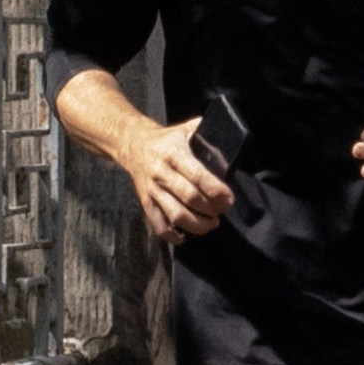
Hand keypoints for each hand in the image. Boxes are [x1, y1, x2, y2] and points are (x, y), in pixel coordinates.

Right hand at [126, 117, 238, 243]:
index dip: (216, 191)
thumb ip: (206, 133)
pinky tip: (186, 236)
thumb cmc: (167, 139)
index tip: (229, 198)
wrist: (133, 144)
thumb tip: (230, 140)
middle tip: (222, 210)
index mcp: (174, 154)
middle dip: (211, 209)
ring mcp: (152, 190)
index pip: (198, 176)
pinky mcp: (145, 202)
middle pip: (190, 198)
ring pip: (176, 215)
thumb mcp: (186, 129)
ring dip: (198, 225)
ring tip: (211, 223)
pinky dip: (172, 236)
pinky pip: (158, 225)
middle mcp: (162, 173)